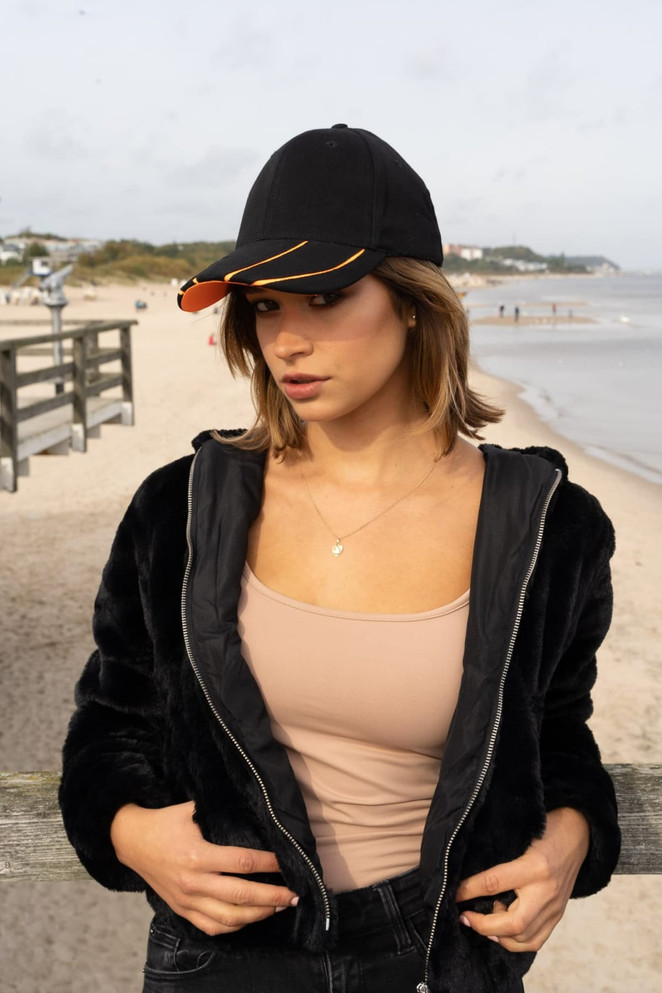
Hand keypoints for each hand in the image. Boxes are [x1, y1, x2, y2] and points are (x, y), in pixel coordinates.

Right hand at [110, 801, 298, 935]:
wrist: (132, 842)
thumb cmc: (166, 822)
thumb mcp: (191, 810)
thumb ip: (220, 813)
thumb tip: (253, 808)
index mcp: (199, 855)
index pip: (244, 862)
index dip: (270, 863)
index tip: (288, 862)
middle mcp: (194, 882)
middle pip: (242, 895)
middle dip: (273, 896)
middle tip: (294, 895)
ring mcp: (188, 900)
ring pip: (230, 917)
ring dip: (259, 915)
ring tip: (279, 908)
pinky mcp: (182, 910)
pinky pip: (212, 927)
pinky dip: (235, 926)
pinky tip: (251, 918)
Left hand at [455, 807, 589, 951]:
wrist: (578, 834)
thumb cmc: (546, 828)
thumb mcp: (521, 834)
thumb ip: (500, 857)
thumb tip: (470, 877)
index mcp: (535, 867)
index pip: (493, 883)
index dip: (468, 890)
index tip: (452, 894)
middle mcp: (546, 892)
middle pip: (513, 923)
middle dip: (483, 925)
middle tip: (465, 916)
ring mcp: (555, 908)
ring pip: (523, 939)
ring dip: (498, 934)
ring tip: (485, 919)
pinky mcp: (558, 916)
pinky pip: (535, 941)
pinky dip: (514, 941)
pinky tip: (501, 929)